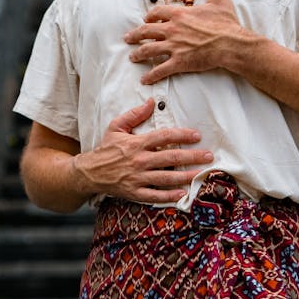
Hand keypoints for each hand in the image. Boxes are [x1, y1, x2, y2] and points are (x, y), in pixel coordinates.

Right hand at [77, 98, 212, 203]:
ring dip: (186, 176)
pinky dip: (169, 196)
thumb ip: (134, 115)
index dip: (182, 135)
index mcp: (136, 143)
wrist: (89, 173)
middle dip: (192, 156)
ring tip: (202, 174)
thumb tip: (151, 102)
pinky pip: (155, 195)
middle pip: (171, 157)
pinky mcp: (135, 192)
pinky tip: (183, 194)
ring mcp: (137, 178)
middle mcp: (139, 161)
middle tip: (208, 156)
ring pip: (167, 177)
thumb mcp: (116, 127)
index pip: (164, 136)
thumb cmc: (105, 149)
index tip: (197, 135)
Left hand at [124, 0, 247, 84]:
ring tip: (132, 58)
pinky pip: (160, 70)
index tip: (145, 20)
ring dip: (138, 54)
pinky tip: (144, 80)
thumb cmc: (226, 23)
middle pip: (146, 31)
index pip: (157, 12)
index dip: (149, 16)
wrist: (231, 44)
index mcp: (179, 14)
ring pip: (149, 50)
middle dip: (135, 35)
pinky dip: (151, 76)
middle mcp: (172, 29)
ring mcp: (174, 47)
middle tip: (128, 38)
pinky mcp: (179, 62)